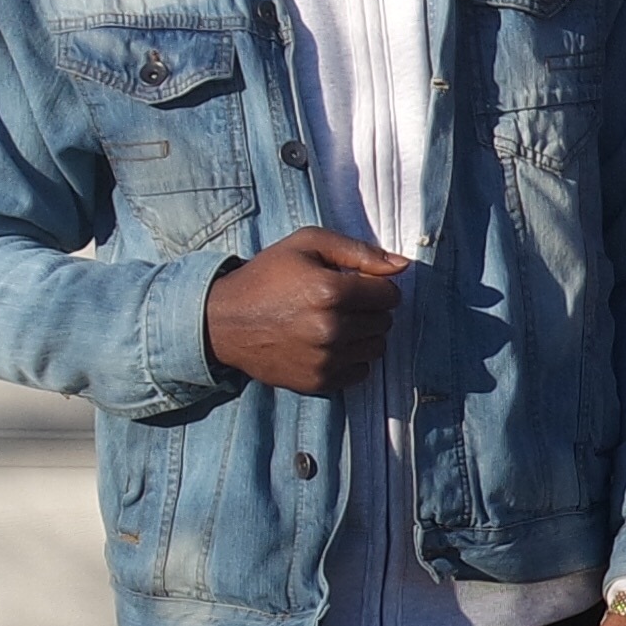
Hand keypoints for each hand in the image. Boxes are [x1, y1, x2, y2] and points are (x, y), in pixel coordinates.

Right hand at [205, 229, 402, 394]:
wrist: (223, 321)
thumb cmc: (266, 276)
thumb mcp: (307, 244)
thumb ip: (358, 250)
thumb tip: (402, 266)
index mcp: (331, 291)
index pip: (389, 294)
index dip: (377, 287)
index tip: (358, 285)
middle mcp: (331, 328)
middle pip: (384, 322)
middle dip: (370, 310)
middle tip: (343, 304)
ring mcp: (325, 358)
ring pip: (376, 348)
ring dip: (364, 335)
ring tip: (337, 324)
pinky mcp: (318, 381)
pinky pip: (360, 372)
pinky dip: (351, 359)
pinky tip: (328, 345)